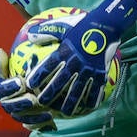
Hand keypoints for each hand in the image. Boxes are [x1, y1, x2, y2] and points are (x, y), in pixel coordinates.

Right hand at [0, 48, 53, 131]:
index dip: (9, 87)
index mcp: (4, 86)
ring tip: (47, 111)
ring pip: (22, 118)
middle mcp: (8, 101)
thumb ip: (17, 54)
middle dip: (20, 103)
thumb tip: (1, 52)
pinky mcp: (31, 121)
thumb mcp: (30, 54)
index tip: (21, 81)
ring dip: (32, 116)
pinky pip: (33, 126)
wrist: (52, 77)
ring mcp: (19, 113)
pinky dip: (41, 124)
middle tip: (33, 98)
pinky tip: (53, 120)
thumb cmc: (38, 63)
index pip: (1, 88)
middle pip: (9, 106)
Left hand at [26, 0, 136, 116]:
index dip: (38, 75)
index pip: (48, 66)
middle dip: (50, 93)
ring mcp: (89, 69)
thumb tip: (29, 35)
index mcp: (65, 51)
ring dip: (70, 102)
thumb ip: (46, 32)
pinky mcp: (101, 72)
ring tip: (64, 112)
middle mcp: (75, 62)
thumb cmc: (83, 25)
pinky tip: (88, 108)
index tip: (30, 84)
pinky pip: (96, 88)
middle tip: (42, 102)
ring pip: (78, 89)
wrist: (107, 24)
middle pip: (60, 81)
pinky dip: (92, 99)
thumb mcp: (63, 25)